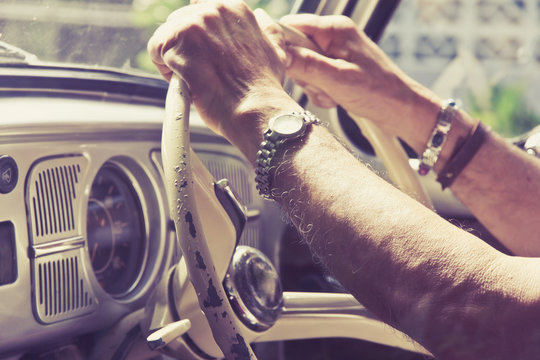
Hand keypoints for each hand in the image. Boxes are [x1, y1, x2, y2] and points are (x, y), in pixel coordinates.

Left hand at [147, 0, 299, 159]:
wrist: (255, 110)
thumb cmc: (263, 90)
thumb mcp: (275, 52)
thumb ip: (266, 31)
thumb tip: (262, 18)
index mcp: (235, 10)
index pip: (200, 14)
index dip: (199, 41)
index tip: (206, 60)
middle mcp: (215, 10)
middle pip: (179, 24)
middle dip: (184, 50)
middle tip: (199, 74)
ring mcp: (196, 23)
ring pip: (166, 38)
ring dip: (173, 61)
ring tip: (193, 81)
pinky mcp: (178, 40)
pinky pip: (155, 51)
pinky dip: (165, 70)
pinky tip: (185, 83)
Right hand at [280, 14, 439, 137]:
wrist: (401, 110)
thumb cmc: (378, 92)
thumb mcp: (337, 80)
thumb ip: (306, 65)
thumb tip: (279, 54)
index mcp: (335, 30)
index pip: (292, 26)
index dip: (282, 45)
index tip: (284, 66)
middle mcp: (334, 37)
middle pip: (295, 49)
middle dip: (302, 72)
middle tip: (320, 86)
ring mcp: (335, 53)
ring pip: (303, 67)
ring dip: (312, 86)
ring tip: (332, 94)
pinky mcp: (336, 68)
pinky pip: (314, 78)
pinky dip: (320, 91)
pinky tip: (335, 98)